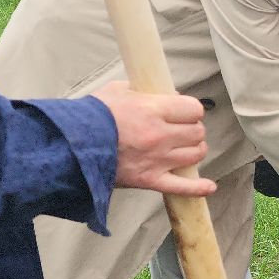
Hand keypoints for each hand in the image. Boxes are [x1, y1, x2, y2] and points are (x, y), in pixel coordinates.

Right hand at [92, 81, 215, 197]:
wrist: (68, 147)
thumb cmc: (91, 116)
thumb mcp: (117, 91)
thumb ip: (144, 91)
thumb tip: (167, 95)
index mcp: (153, 110)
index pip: (194, 109)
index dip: (190, 110)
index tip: (183, 112)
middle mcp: (160, 135)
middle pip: (197, 132)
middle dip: (192, 129)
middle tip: (181, 129)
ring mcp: (157, 160)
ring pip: (195, 155)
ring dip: (194, 149)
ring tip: (184, 147)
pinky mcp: (150, 179)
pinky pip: (182, 187)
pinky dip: (198, 187)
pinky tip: (209, 186)